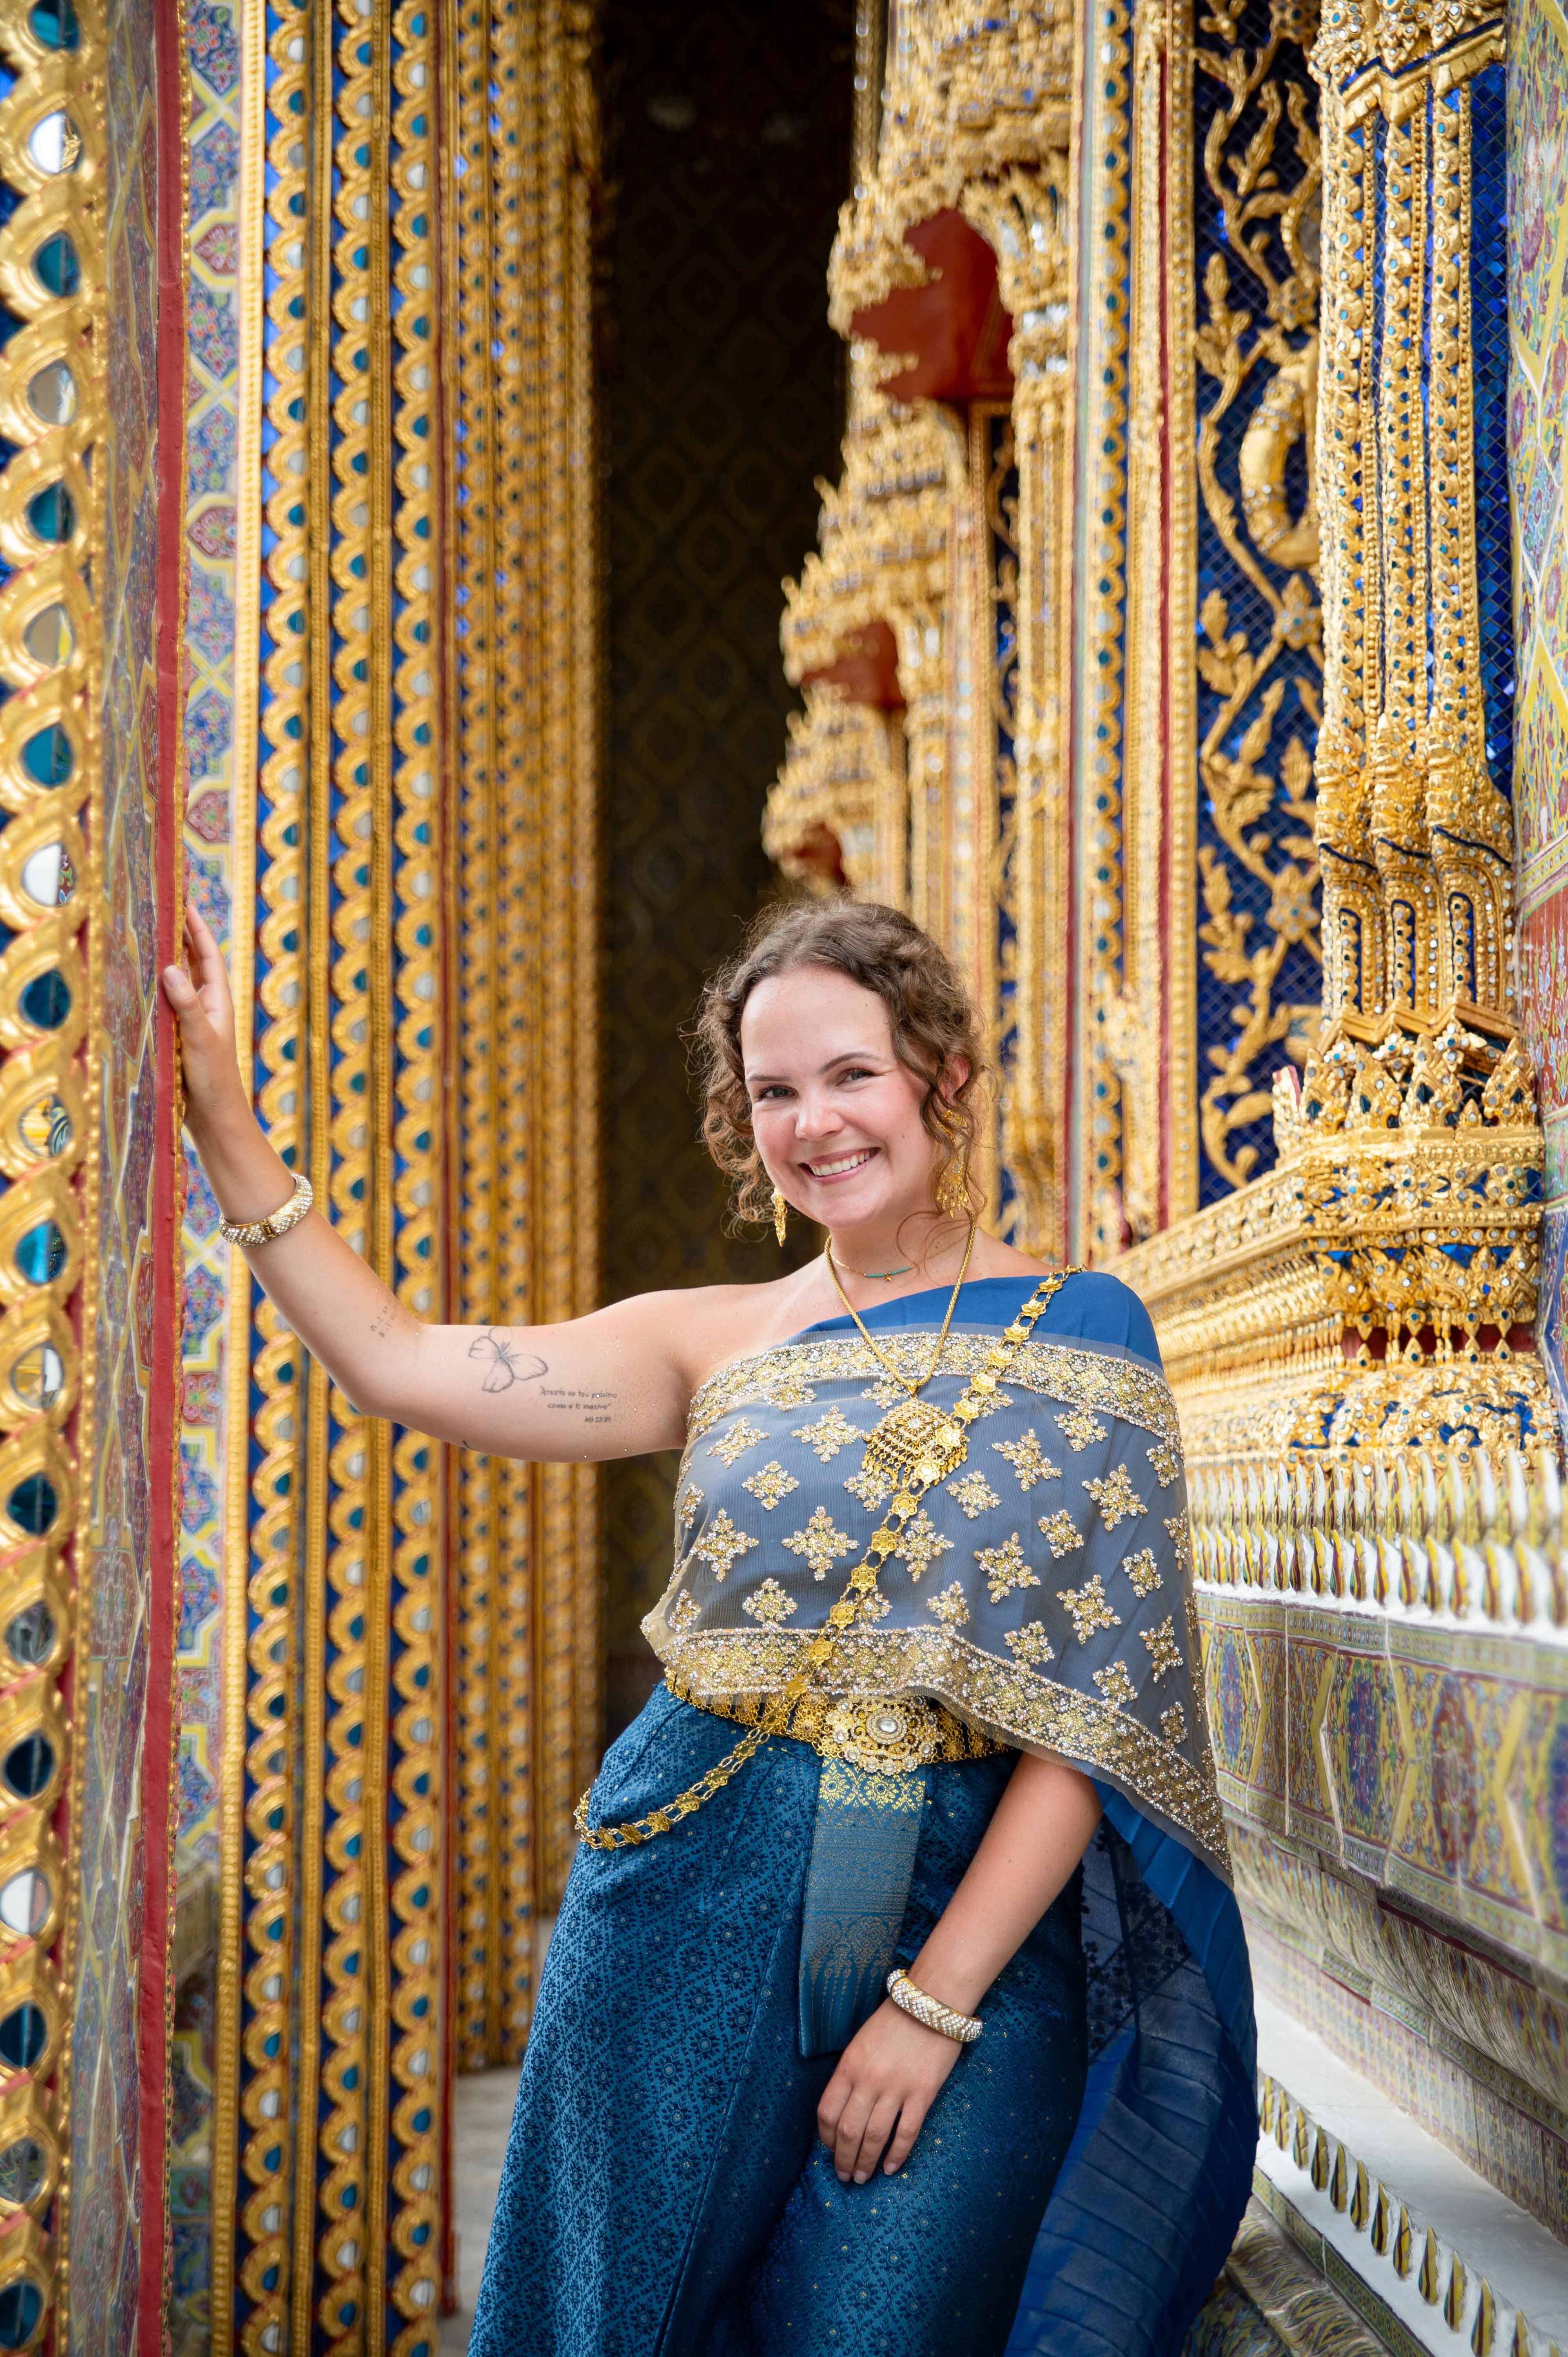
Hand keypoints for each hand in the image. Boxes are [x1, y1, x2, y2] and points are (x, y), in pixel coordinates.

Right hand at [161, 907, 245, 1139]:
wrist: (213, 1117)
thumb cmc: (213, 1079)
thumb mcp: (199, 1038)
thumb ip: (186, 1004)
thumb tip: (170, 967)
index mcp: (217, 1000)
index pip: (207, 954)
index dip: (197, 927)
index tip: (185, 901)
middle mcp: (205, 1005)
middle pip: (190, 962)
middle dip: (178, 936)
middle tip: (160, 909)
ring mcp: (190, 1020)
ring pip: (175, 981)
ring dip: (163, 959)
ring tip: (144, 933)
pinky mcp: (176, 1035)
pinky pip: (163, 1003)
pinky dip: (152, 988)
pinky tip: (135, 979)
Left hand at [816, 1997, 961, 2183]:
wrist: (931, 2002)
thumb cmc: (894, 2021)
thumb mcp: (860, 2043)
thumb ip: (850, 2074)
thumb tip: (843, 2110)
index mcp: (849, 2065)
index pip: (827, 2112)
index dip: (826, 2138)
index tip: (829, 2150)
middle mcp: (869, 2079)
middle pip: (848, 2131)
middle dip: (843, 2159)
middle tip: (845, 2176)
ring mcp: (896, 2088)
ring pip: (874, 2137)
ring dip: (865, 2163)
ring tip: (862, 2178)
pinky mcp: (922, 2094)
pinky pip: (906, 2133)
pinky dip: (897, 2155)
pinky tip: (890, 2168)